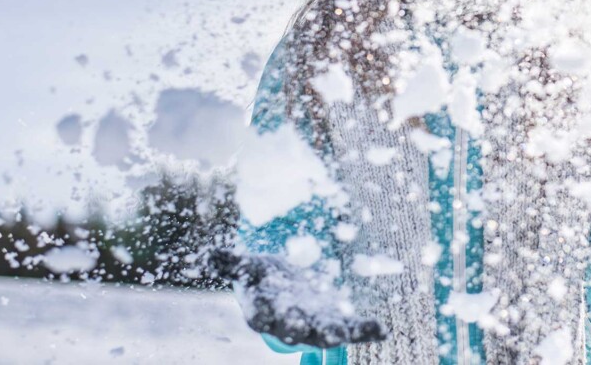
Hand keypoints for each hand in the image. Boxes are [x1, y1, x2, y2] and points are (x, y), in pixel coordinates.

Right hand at [209, 248, 385, 349]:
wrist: (284, 285)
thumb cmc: (262, 276)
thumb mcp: (247, 265)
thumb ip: (230, 262)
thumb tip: (209, 254)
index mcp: (263, 311)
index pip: (261, 316)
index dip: (264, 316)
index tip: (264, 316)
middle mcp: (288, 323)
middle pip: (295, 330)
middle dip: (303, 330)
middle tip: (313, 332)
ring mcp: (314, 325)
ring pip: (326, 333)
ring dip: (338, 334)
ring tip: (349, 334)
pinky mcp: (336, 321)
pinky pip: (352, 329)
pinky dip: (365, 331)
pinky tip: (381, 330)